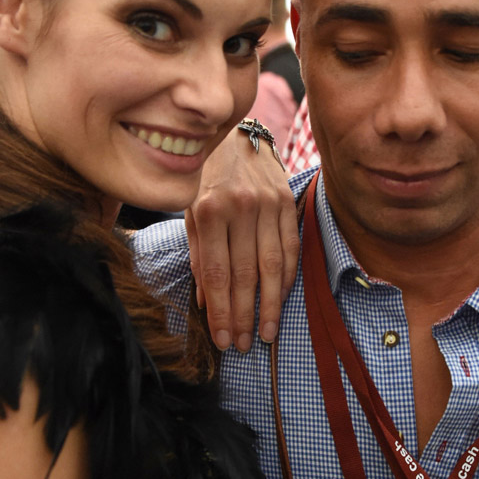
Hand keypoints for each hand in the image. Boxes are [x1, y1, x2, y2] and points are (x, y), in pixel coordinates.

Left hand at [187, 126, 299, 351]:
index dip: (221, 311)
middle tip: (244, 344)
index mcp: (208, 210)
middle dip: (244, 315)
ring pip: (272, 267)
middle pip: (244, 275)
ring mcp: (267, 204)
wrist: (236, 134)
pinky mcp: (286, 202)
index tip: (223, 339)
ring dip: (271, 305)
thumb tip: (207, 301)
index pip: (216, 273)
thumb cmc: (205, 177)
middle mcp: (240, 207)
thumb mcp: (189, 210)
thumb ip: (198, 253)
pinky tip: (281, 299)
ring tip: (266, 332)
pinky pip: (290, 249)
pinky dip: (287, 278)